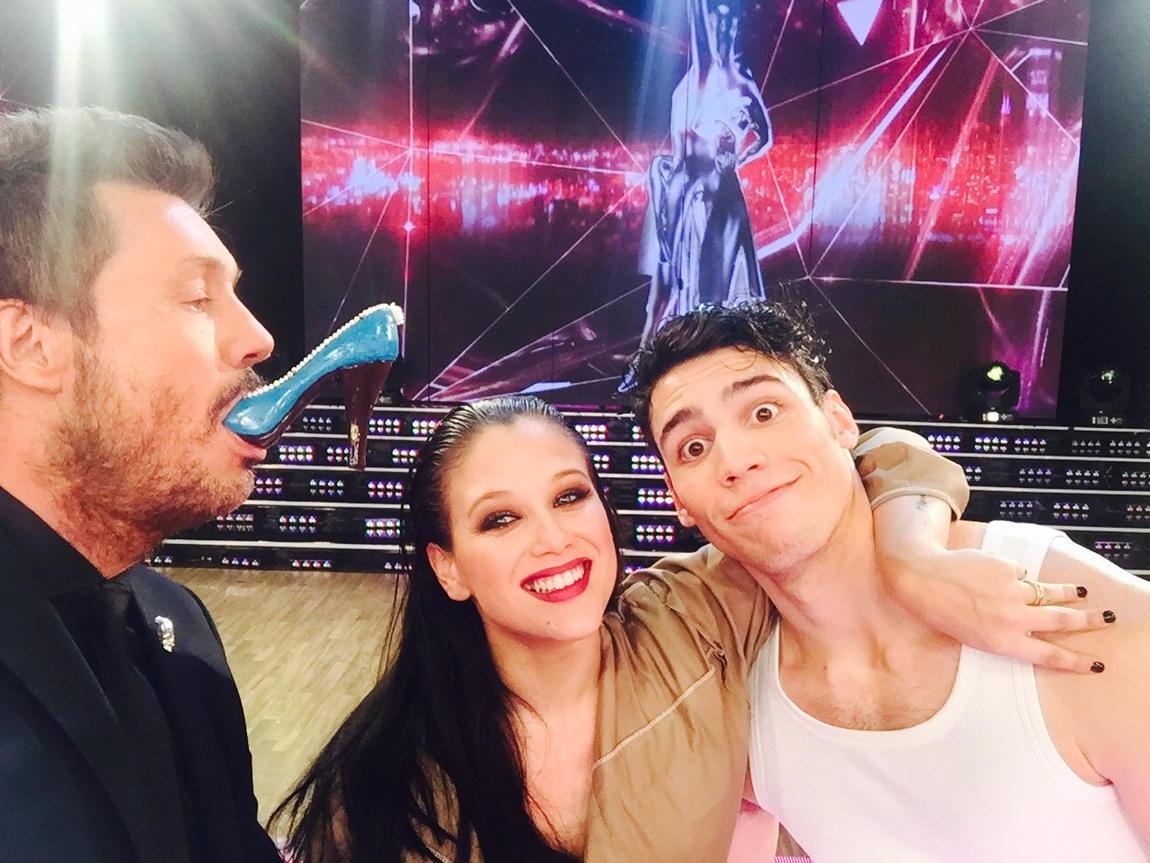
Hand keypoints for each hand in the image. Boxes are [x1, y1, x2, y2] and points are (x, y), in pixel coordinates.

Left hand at [886, 545, 1112, 673]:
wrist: (921, 577)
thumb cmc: (942, 611)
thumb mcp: (974, 635)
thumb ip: (1004, 631)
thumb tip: (1031, 621)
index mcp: (1002, 642)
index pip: (1049, 656)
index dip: (1076, 661)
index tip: (1095, 663)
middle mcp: (1012, 619)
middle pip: (1061, 622)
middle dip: (1087, 621)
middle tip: (1106, 619)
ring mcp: (1011, 591)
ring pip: (1049, 593)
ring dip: (1068, 594)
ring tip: (1081, 593)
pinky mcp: (1006, 568)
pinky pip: (1020, 573)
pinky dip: (1016, 575)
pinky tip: (998, 574)